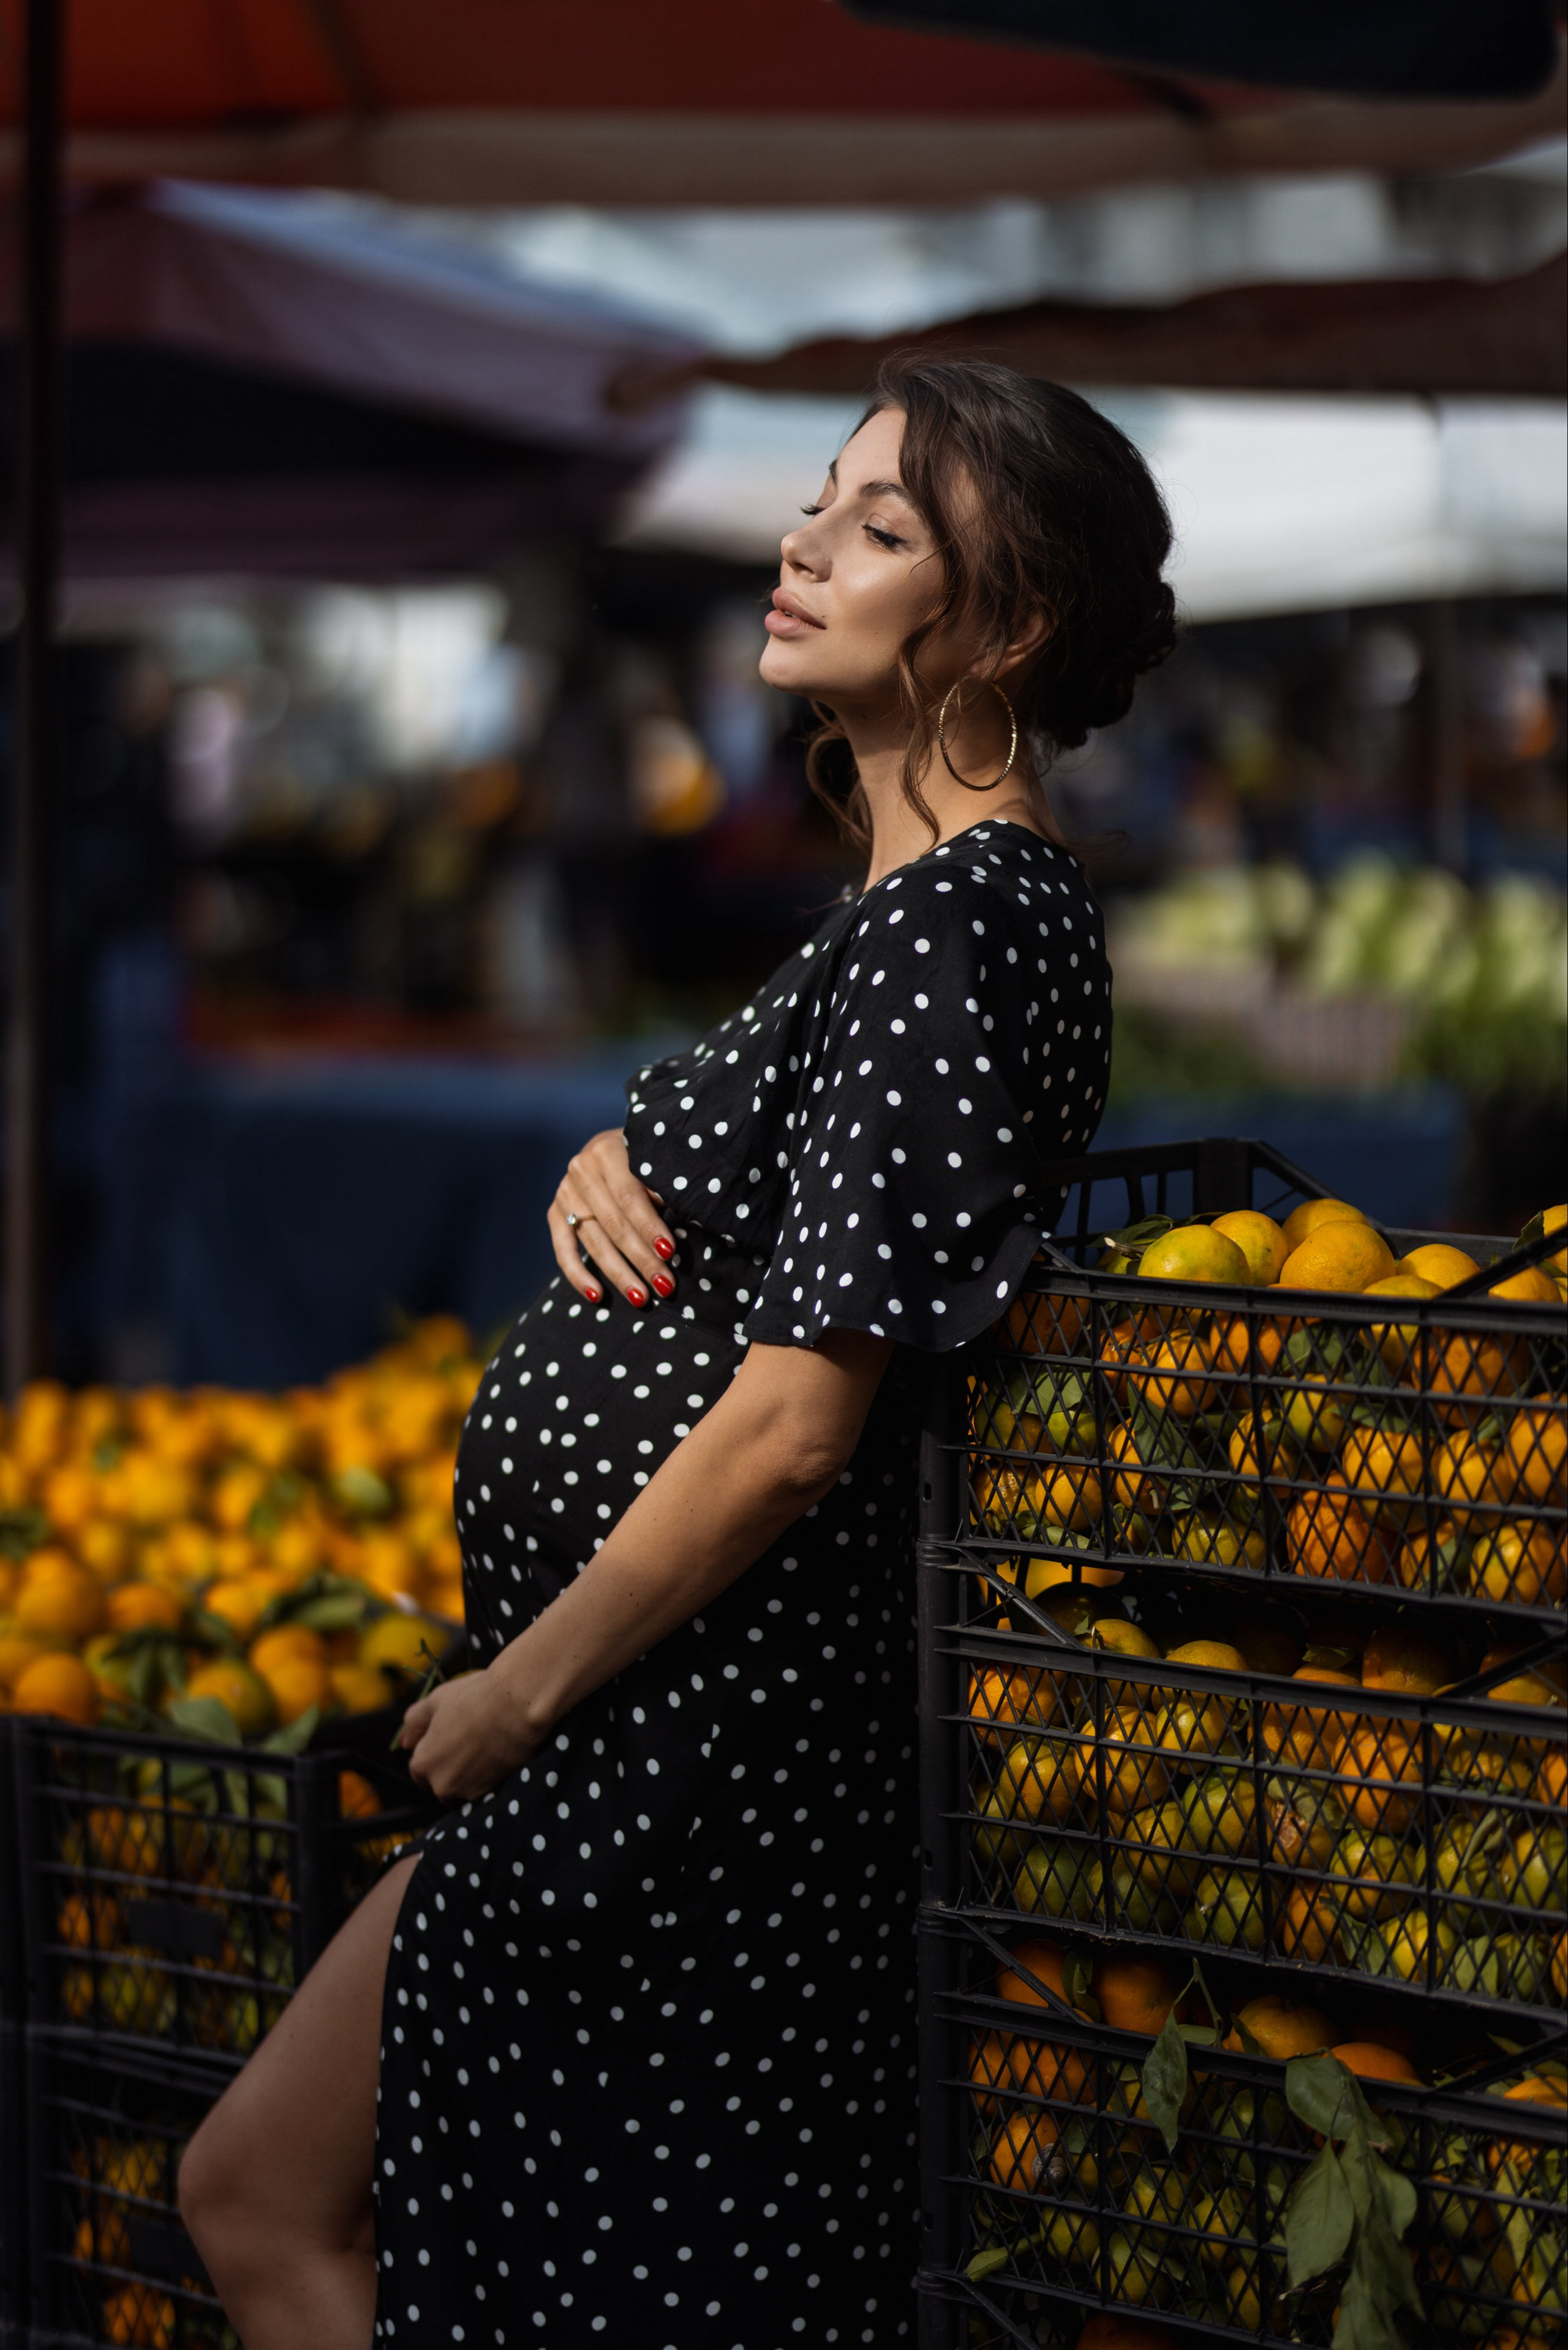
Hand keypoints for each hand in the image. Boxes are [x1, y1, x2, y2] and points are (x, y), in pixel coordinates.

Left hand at [400, 1669, 539, 1801]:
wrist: (518, 1703)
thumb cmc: (474, 1697)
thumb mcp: (435, 1700)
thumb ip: (413, 1723)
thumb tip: (405, 1742)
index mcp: (423, 1764)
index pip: (419, 1770)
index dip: (432, 1753)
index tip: (447, 1738)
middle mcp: (442, 1786)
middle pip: (441, 1784)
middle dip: (449, 1768)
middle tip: (467, 1741)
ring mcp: (470, 1792)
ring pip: (464, 1789)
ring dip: (469, 1775)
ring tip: (484, 1746)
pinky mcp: (495, 1792)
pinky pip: (486, 1790)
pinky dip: (489, 1777)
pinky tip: (497, 1754)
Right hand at [548, 1126, 676, 1308]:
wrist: (614, 1146)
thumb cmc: (647, 1157)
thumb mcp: (658, 1162)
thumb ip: (664, 1187)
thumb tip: (681, 1223)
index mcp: (607, 1151)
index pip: (629, 1197)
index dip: (649, 1226)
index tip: (669, 1252)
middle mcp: (581, 1170)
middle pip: (613, 1223)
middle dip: (641, 1258)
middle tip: (664, 1285)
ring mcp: (565, 1192)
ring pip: (592, 1241)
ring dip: (618, 1273)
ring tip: (640, 1298)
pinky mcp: (555, 1211)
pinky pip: (563, 1249)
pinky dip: (578, 1275)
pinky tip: (597, 1297)